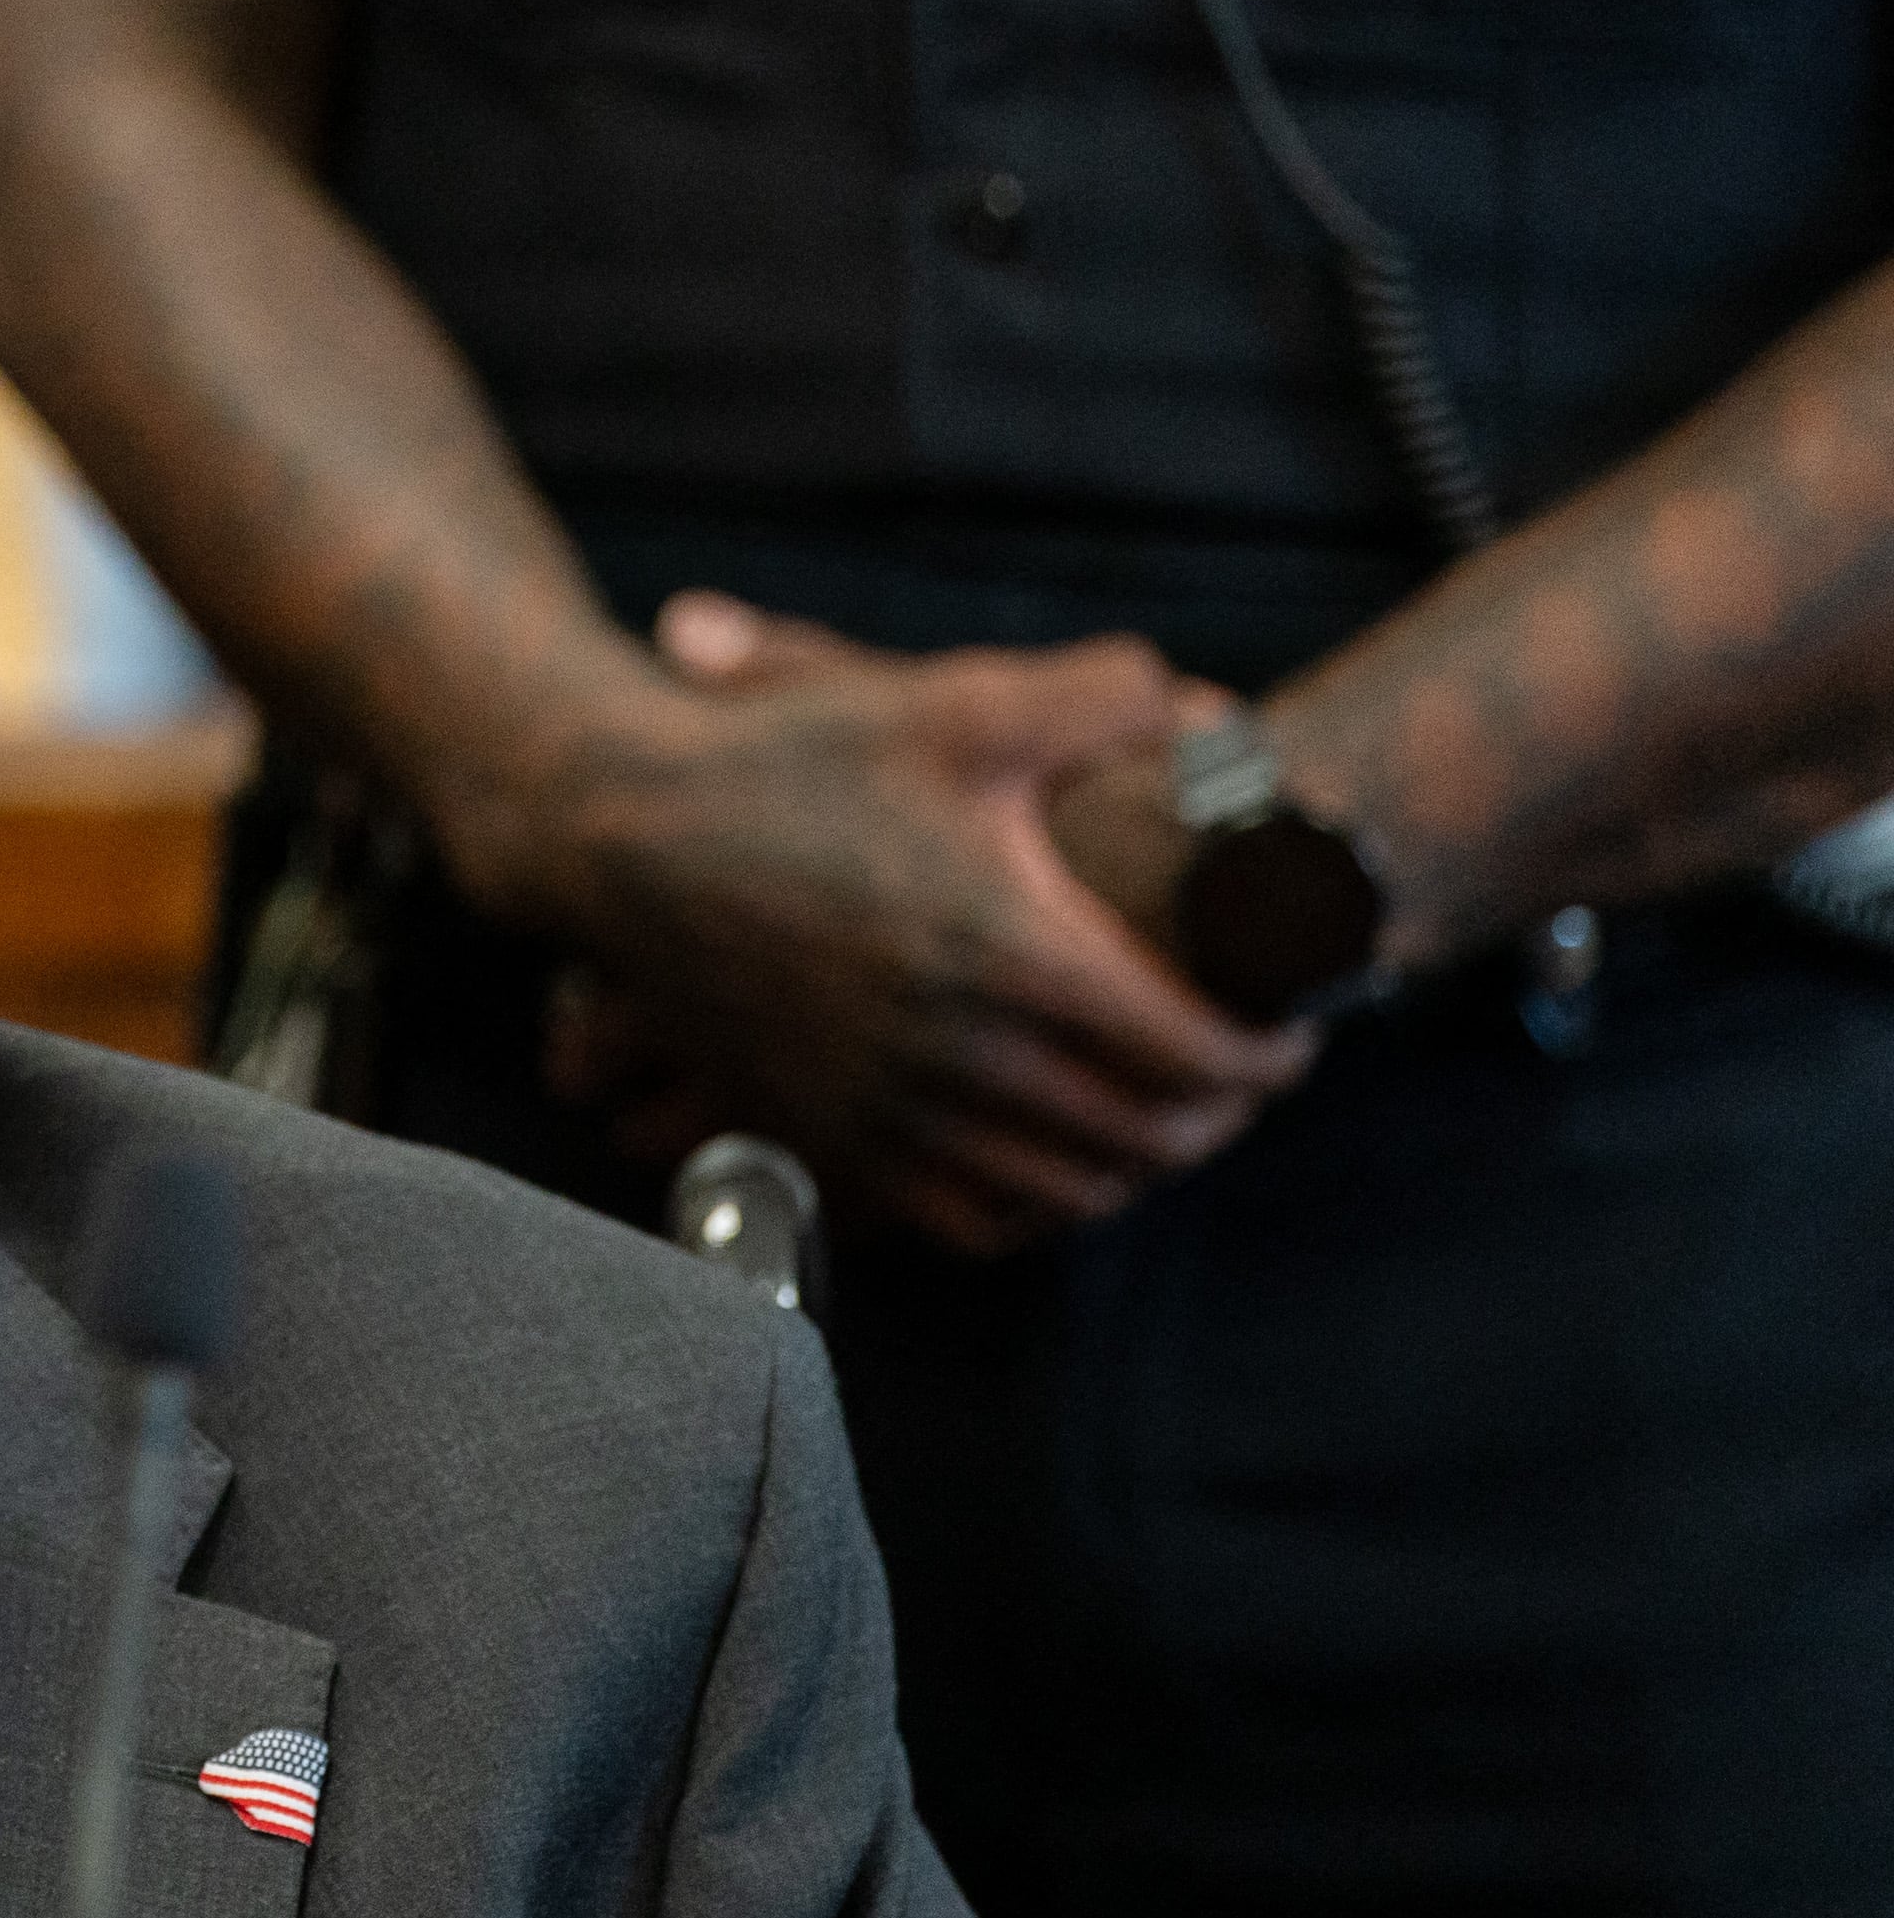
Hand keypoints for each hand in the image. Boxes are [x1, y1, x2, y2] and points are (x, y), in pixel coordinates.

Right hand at [466, 594, 1311, 1255]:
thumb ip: (1101, 699)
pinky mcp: (831, 1133)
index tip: (1296, 1025)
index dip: (1273, 1051)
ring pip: (1066, 1193)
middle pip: (1148, 1137)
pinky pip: (965, 1218)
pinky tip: (1051, 1169)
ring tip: (1165, 1118)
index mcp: (1012, 956)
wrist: (621, 832)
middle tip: (1247, 1067)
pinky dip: (1034, 1211)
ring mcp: (888, 1109)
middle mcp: (959, 1055)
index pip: (1196, 1053)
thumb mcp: (952, 702)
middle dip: (1224, 1112)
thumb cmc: (783, 763)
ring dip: (1138, 1168)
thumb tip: (1214, 712)